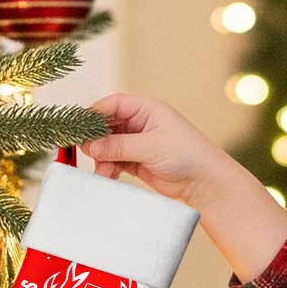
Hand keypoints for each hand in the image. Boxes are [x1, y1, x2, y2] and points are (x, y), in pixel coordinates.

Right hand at [80, 92, 231, 210]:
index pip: (113, 105)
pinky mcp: (138, 162)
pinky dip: (109, 168)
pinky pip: (115, 161)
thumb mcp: (150, 147)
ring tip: (102, 172)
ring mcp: (138, 143)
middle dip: (96, 140)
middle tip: (87, 153)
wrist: (205, 183)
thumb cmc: (186, 155)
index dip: (95, 115)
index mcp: (146, 109)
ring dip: (102, 158)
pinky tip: (107, 177)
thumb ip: (118, 146)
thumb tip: (90, 146)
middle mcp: (141, 123)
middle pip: (107, 126)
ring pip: (109, 146)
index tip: (81, 129)